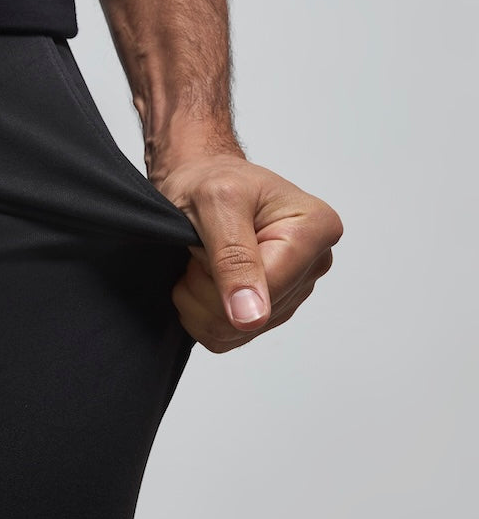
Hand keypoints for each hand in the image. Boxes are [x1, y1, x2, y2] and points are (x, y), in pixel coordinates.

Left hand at [152, 152, 343, 353]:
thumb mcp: (216, 204)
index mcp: (316, 228)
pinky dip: (202, 315)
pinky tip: (203, 279)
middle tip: (201, 249)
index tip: (206, 244)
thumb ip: (234, 259)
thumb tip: (252, 316)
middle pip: (253, 316)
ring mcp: (294, 290)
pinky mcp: (271, 309)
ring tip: (203, 260)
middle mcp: (314, 263)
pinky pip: (230, 338)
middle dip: (208, 289)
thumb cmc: (212, 180)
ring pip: (237, 332)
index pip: (270, 287)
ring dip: (202, 301)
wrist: (203, 181)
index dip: (221, 277)